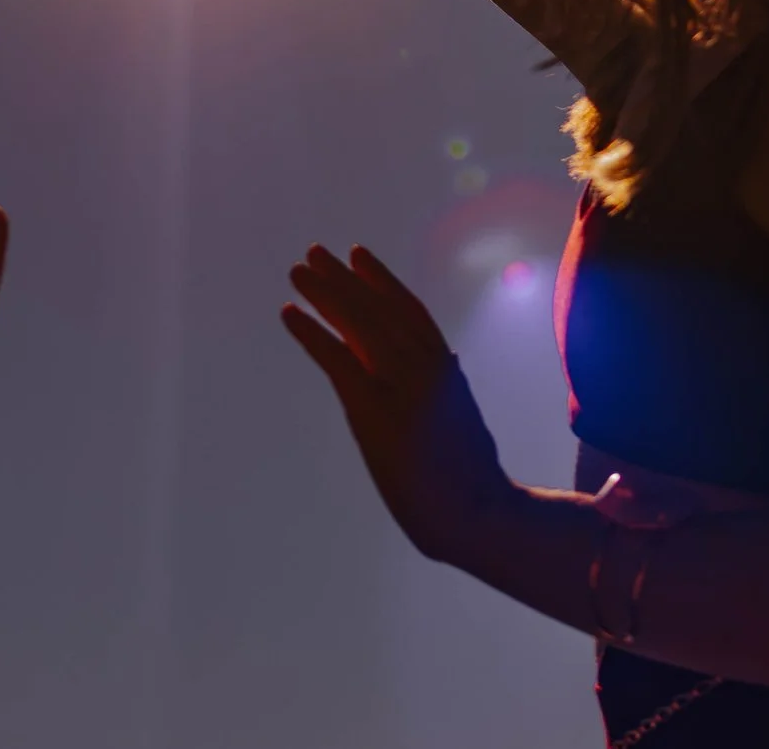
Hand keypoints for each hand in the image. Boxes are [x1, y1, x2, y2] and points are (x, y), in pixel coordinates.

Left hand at [283, 244, 514, 564]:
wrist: (478, 515)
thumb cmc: (472, 477)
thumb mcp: (463, 416)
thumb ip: (449, 383)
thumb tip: (447, 357)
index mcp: (445, 370)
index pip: (410, 311)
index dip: (382, 281)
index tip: (358, 254)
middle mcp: (425, 368)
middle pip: (378, 310)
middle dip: (344, 280)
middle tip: (314, 253)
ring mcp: (401, 387)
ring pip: (358, 325)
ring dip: (325, 294)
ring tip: (297, 272)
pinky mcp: (376, 412)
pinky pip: (337, 360)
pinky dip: (311, 333)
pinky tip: (289, 313)